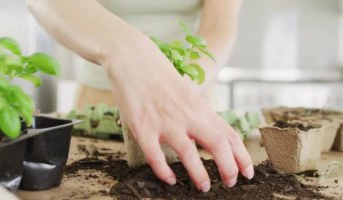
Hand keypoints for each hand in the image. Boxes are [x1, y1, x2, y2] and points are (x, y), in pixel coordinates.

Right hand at [103, 35, 253, 191]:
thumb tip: (209, 132)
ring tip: (204, 187)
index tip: (247, 171)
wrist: (132, 58)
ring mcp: (164, 121)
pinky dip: (163, 171)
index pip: (228, 134)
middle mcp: (186, 114)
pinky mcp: (142, 126)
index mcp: (198, 106)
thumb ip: (198, 112)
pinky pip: (155, 155)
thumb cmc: (159, 75)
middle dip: (229, 168)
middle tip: (230, 182)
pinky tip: (169, 179)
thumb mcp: (187, 91)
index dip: (241, 155)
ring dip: (199, 174)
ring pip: (188, 153)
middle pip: (216, 144)